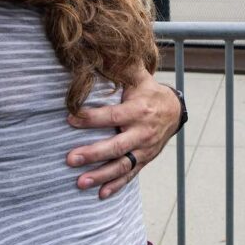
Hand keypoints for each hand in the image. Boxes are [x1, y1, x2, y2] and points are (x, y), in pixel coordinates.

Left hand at [64, 75, 180, 197]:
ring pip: (122, 166)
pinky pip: (130, 175)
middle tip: (70, 159)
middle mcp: (142, 133)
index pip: (112, 116)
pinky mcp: (144, 160)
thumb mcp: (139, 77)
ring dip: (101, 176)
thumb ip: (122, 67)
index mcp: (138, 111)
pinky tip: (100, 194)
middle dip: (93, 154)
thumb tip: (103, 50)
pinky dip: (116, 186)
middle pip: (116, 146)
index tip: (69, 119)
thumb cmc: (148, 92)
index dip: (91, 118)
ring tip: (80, 182)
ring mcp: (144, 150)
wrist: (174, 110)